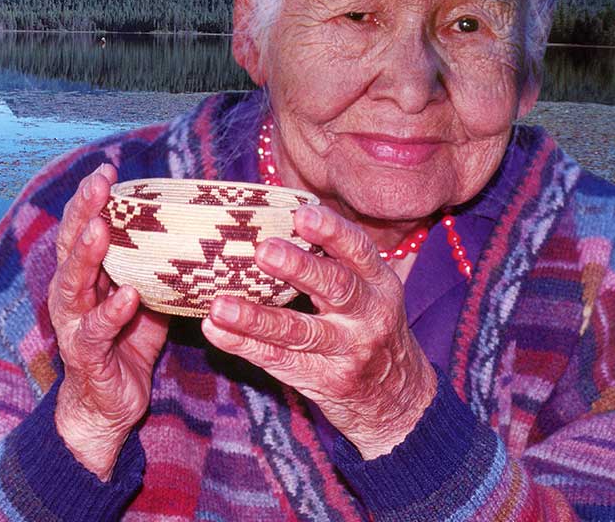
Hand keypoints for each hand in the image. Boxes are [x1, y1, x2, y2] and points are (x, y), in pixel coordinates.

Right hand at [50, 163, 168, 479]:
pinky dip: (112, 311)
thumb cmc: (123, 346)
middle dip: (84, 211)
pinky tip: (129, 295)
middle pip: (71, 245)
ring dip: (88, 253)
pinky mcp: (86, 354)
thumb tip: (191, 236)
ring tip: (101, 226)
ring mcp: (74, 323)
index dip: (92, 198)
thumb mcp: (143, 300)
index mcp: (85, 275)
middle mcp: (71, 293)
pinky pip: (97, 330)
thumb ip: (155, 270)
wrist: (105, 406)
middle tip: (99, 183)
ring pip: (74, 282)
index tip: (107, 170)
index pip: (84, 228)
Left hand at [201, 204, 436, 458]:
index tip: (302, 215)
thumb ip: (333, 260)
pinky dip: (243, 344)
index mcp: (378, 283)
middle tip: (263, 251)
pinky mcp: (324, 380)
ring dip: (256, 318)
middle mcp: (368, 315)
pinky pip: (277, 360)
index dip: (332, 230)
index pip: (358, 250)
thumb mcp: (369, 290)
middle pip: (335, 288)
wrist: (399, 399)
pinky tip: (215, 331)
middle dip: (299, 268)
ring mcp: (347, 352)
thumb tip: (269, 218)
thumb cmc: (370, 326)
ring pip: (299, 332)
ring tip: (220, 305)